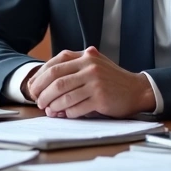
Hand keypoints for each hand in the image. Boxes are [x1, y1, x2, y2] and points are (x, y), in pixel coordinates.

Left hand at [25, 46, 154, 117]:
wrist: (137, 89)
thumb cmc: (111, 79)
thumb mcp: (93, 65)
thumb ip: (72, 68)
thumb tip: (44, 83)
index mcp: (85, 56)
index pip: (54, 65)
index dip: (40, 77)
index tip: (33, 87)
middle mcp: (90, 67)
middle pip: (56, 80)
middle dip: (42, 92)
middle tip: (38, 101)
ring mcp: (95, 82)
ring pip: (64, 95)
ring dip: (53, 104)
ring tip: (48, 109)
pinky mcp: (101, 98)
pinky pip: (77, 107)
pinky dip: (67, 112)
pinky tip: (64, 114)